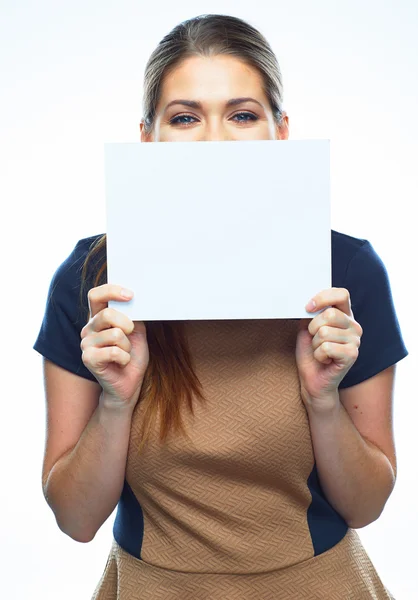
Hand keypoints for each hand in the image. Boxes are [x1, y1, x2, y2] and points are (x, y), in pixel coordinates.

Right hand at [80, 284, 148, 409]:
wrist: (128, 385)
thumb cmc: (132, 357)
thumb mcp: (137, 332)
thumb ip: (133, 316)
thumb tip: (134, 300)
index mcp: (98, 318)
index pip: (96, 295)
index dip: (112, 291)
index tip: (130, 295)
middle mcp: (88, 328)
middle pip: (108, 315)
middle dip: (127, 325)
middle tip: (131, 335)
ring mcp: (86, 344)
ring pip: (115, 334)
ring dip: (127, 346)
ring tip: (125, 354)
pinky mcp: (88, 359)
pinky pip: (114, 351)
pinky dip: (125, 358)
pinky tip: (122, 363)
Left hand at [295, 287, 362, 410]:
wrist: (313, 379)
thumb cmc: (311, 353)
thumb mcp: (307, 328)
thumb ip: (311, 313)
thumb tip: (309, 301)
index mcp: (345, 315)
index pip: (341, 294)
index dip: (323, 297)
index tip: (308, 307)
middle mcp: (354, 326)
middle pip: (330, 314)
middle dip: (313, 328)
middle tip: (314, 339)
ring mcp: (355, 341)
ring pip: (325, 333)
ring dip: (315, 344)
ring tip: (320, 352)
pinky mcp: (352, 355)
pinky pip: (326, 347)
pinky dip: (319, 355)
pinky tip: (324, 359)